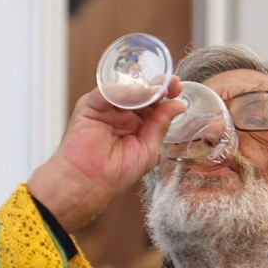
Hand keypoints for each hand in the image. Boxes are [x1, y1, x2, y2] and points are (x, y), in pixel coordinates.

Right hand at [26, 80, 185, 232]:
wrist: (88, 184)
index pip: (154, 103)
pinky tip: (136, 94)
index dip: (166, 95)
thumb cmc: (115, 174)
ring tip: (155, 91)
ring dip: (143, 89)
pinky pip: (107, 92)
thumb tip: (178, 105)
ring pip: (126, 89)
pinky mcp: (89, 105)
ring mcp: (106, 108)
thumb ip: (160, 125)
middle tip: (171, 83)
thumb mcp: (147, 149)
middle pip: (142, 92)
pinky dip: (123, 91)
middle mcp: (122, 113)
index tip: (178, 88)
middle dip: (157, 86)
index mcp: (137, 124)